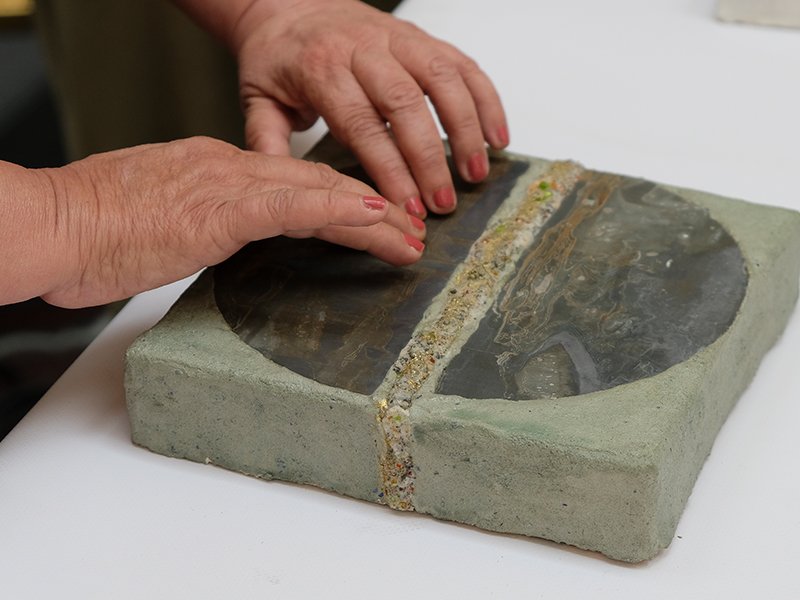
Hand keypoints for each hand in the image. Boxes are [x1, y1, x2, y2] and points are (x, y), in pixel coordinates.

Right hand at [3, 137, 424, 307]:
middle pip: (317, 185)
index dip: (339, 201)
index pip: (293, 183)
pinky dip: (337, 211)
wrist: (51, 222)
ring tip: (410, 236)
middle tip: (410, 227)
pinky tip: (373, 220)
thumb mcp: (159, 219)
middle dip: (370, 209)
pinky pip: (293, 206)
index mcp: (215, 169)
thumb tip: (216, 234)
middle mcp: (229, 168)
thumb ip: (198, 222)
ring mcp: (226, 184)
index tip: (371, 219)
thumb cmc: (92, 227)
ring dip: (371, 216)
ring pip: (317, 193)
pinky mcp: (220, 209)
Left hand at [230, 0, 508, 216]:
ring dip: (466, 128)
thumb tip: (282, 188)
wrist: (289, 4)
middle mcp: (363, 49)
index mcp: (321, 69)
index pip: (362, 125)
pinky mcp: (421, 37)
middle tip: (444, 204)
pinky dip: (486, 98)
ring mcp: (397, 39)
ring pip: (442, 79)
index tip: (407, 207)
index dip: (390, 170)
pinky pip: (462, 64)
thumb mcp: (258, 100)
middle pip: (405, 104)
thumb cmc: (278, 58)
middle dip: (430, 158)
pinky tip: (496, 135)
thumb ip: (268, 143)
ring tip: (476, 173)